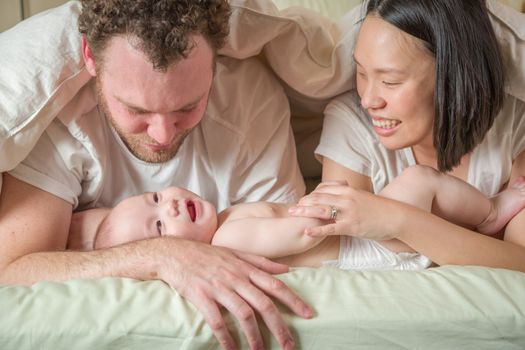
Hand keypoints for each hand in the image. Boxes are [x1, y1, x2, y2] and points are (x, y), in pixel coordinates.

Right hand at [157, 238, 313, 349]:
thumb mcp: (236, 253)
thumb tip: (286, 269)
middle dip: (279, 326)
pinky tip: (232, 349)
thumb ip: (262, 262)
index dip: (293, 300)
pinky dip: (226, 337)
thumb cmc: (207, 254)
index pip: (275, 285)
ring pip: (243, 314)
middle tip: (289, 344)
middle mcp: (236, 277)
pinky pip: (217, 321)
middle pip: (263, 303)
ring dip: (254, 336)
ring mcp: (219, 287)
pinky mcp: (202, 297)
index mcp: (246, 268)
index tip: (308, 314)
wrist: (175, 253)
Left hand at [288, 182, 402, 239]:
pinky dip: (317, 229)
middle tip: (291, 209)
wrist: (396, 217)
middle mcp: (346, 198)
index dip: (310, 195)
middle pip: (318, 198)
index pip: (323, 189)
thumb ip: (349, 196)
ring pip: (321, 209)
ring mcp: (348, 212)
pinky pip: (331, 227)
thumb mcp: (362, 197)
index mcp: (348, 190)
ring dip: (304, 212)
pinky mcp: (351, 226)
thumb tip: (340, 195)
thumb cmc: (380, 209)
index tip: (301, 201)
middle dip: (303, 203)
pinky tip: (307, 231)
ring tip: (292, 215)